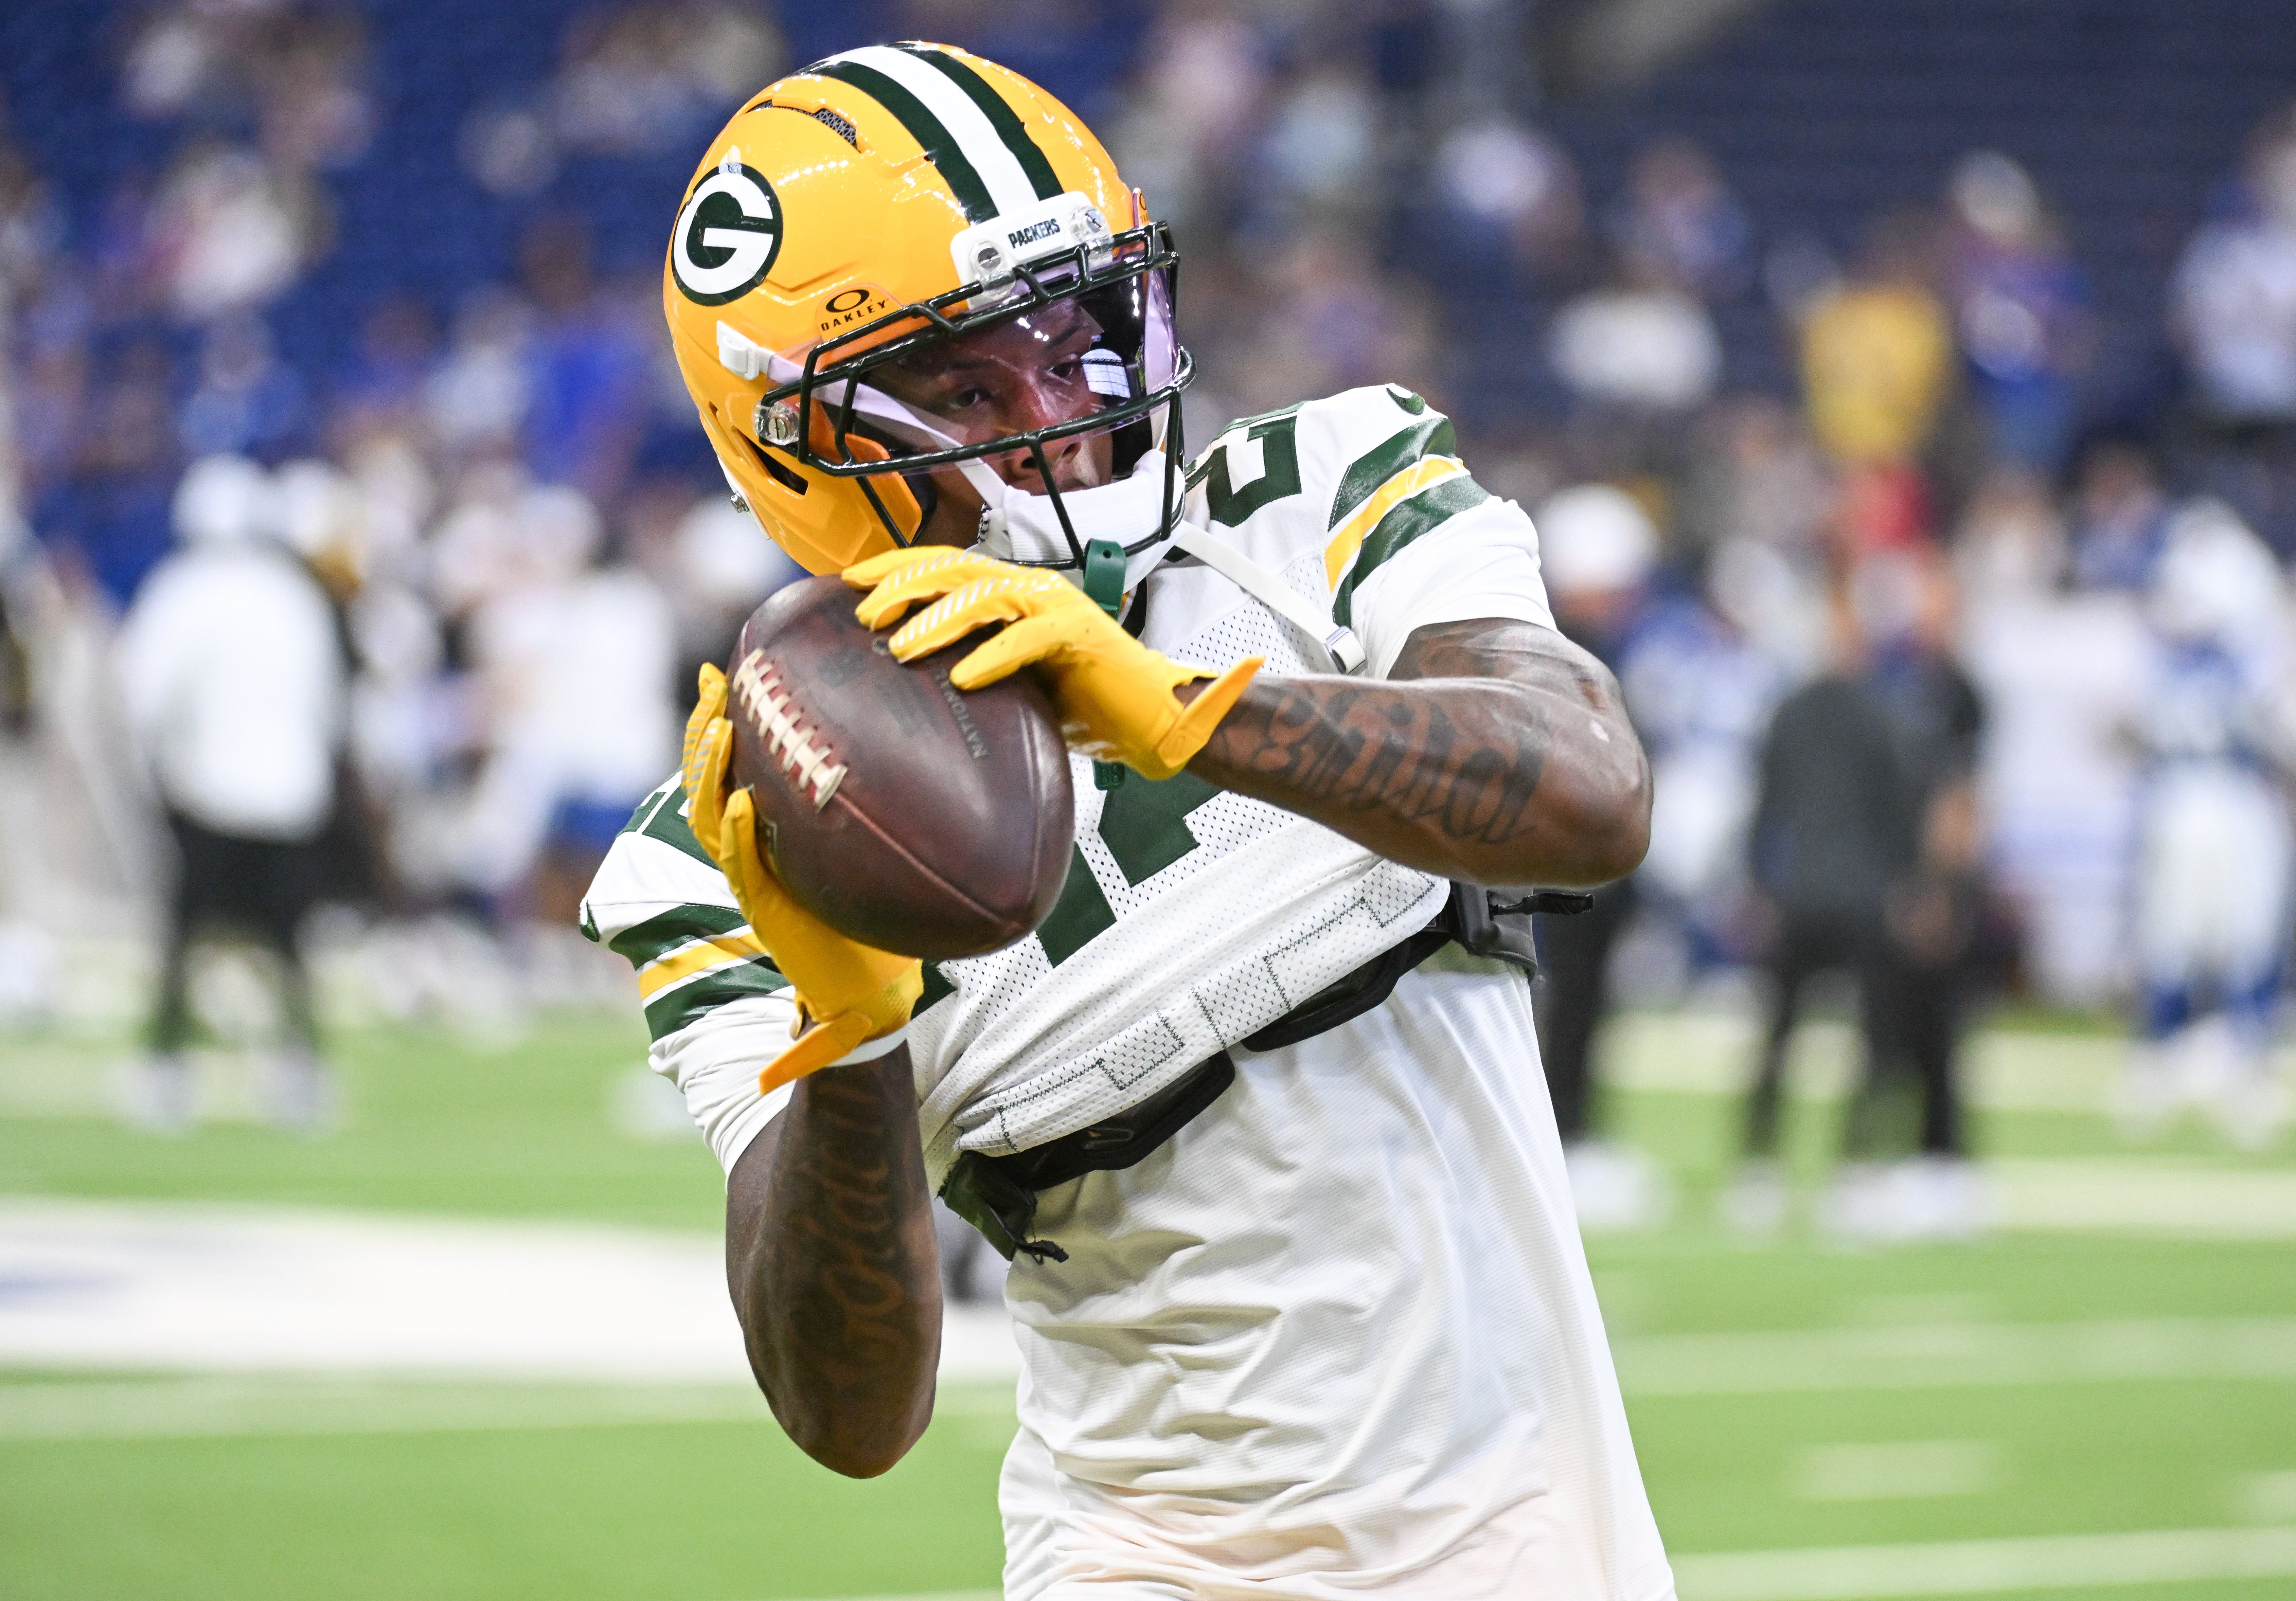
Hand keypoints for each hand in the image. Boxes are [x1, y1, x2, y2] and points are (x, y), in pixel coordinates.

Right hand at [683, 665, 921, 1093]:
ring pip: (712, 818)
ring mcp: (755, 880)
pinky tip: (742, 802)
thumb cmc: (875, 916)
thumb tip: (917, 744)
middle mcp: (753, 850)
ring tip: (718, 730)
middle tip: (714, 684)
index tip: (725, 673)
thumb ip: (871, 806)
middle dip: (704, 733)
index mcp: (770, 833)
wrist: (870, 989)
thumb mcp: (867, 850)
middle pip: (707, 782)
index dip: (721, 723)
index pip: (733, 767)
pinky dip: (739, 835)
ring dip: (711, 773)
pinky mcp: (767, 911)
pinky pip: (744, 867)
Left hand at [844, 548, 1260, 779]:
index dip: (895, 568)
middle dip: (903, 585)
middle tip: (864, 611)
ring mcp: (1057, 608)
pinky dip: (993, 656)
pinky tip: (963, 676)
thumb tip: (902, 679)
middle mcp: (1031, 589)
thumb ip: (968, 664)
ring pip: (986, 596)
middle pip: (956, 569)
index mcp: (1012, 593)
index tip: (848, 582)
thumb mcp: (1010, 680)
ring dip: (939, 619)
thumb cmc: (1082, 701)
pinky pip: (1029, 639)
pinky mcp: (1080, 637)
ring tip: (901, 645)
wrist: (1151, 717)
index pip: (943, 566)